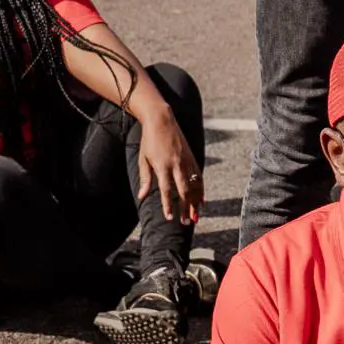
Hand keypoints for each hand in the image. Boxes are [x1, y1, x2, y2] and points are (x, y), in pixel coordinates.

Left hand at [132, 107, 201, 226]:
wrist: (162, 120)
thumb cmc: (149, 140)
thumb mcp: (143, 159)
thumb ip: (145, 179)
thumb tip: (141, 196)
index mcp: (163, 166)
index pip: (167, 190)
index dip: (169, 205)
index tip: (170, 218)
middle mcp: (177, 165)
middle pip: (184, 191)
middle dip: (185, 208)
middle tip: (185, 222)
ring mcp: (186, 161)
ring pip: (194, 186)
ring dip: (195, 202)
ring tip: (195, 216)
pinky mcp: (192, 158)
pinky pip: (199, 177)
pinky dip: (201, 190)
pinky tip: (201, 201)